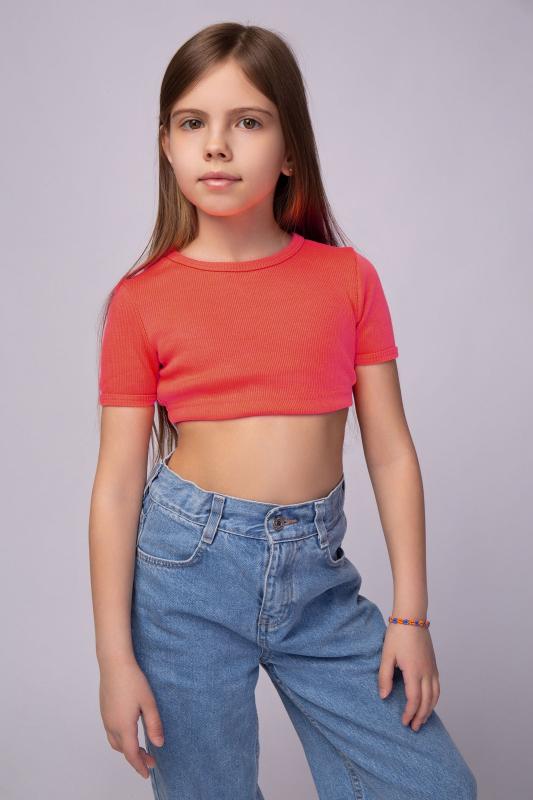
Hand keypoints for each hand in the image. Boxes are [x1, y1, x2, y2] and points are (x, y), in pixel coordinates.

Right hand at [99, 658, 164, 778]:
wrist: (114, 663)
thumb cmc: (132, 680)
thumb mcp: (148, 703)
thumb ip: (154, 725)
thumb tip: (159, 744)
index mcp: (123, 726)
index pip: (131, 754)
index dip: (140, 765)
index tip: (148, 772)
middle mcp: (111, 725)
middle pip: (123, 750)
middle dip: (135, 758)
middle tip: (150, 759)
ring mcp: (106, 718)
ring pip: (115, 742)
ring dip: (127, 749)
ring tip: (140, 748)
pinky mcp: (104, 710)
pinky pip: (111, 732)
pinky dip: (121, 739)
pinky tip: (129, 732)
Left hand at [377, 624, 439, 731]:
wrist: (411, 618)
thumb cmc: (397, 635)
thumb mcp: (386, 656)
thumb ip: (384, 677)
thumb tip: (383, 696)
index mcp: (414, 671)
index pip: (414, 699)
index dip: (409, 713)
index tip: (403, 722)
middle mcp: (426, 672)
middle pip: (427, 701)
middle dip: (420, 716)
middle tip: (413, 727)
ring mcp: (432, 668)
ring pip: (435, 695)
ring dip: (429, 710)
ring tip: (422, 720)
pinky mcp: (434, 665)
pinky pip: (437, 686)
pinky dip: (434, 698)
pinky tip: (429, 702)